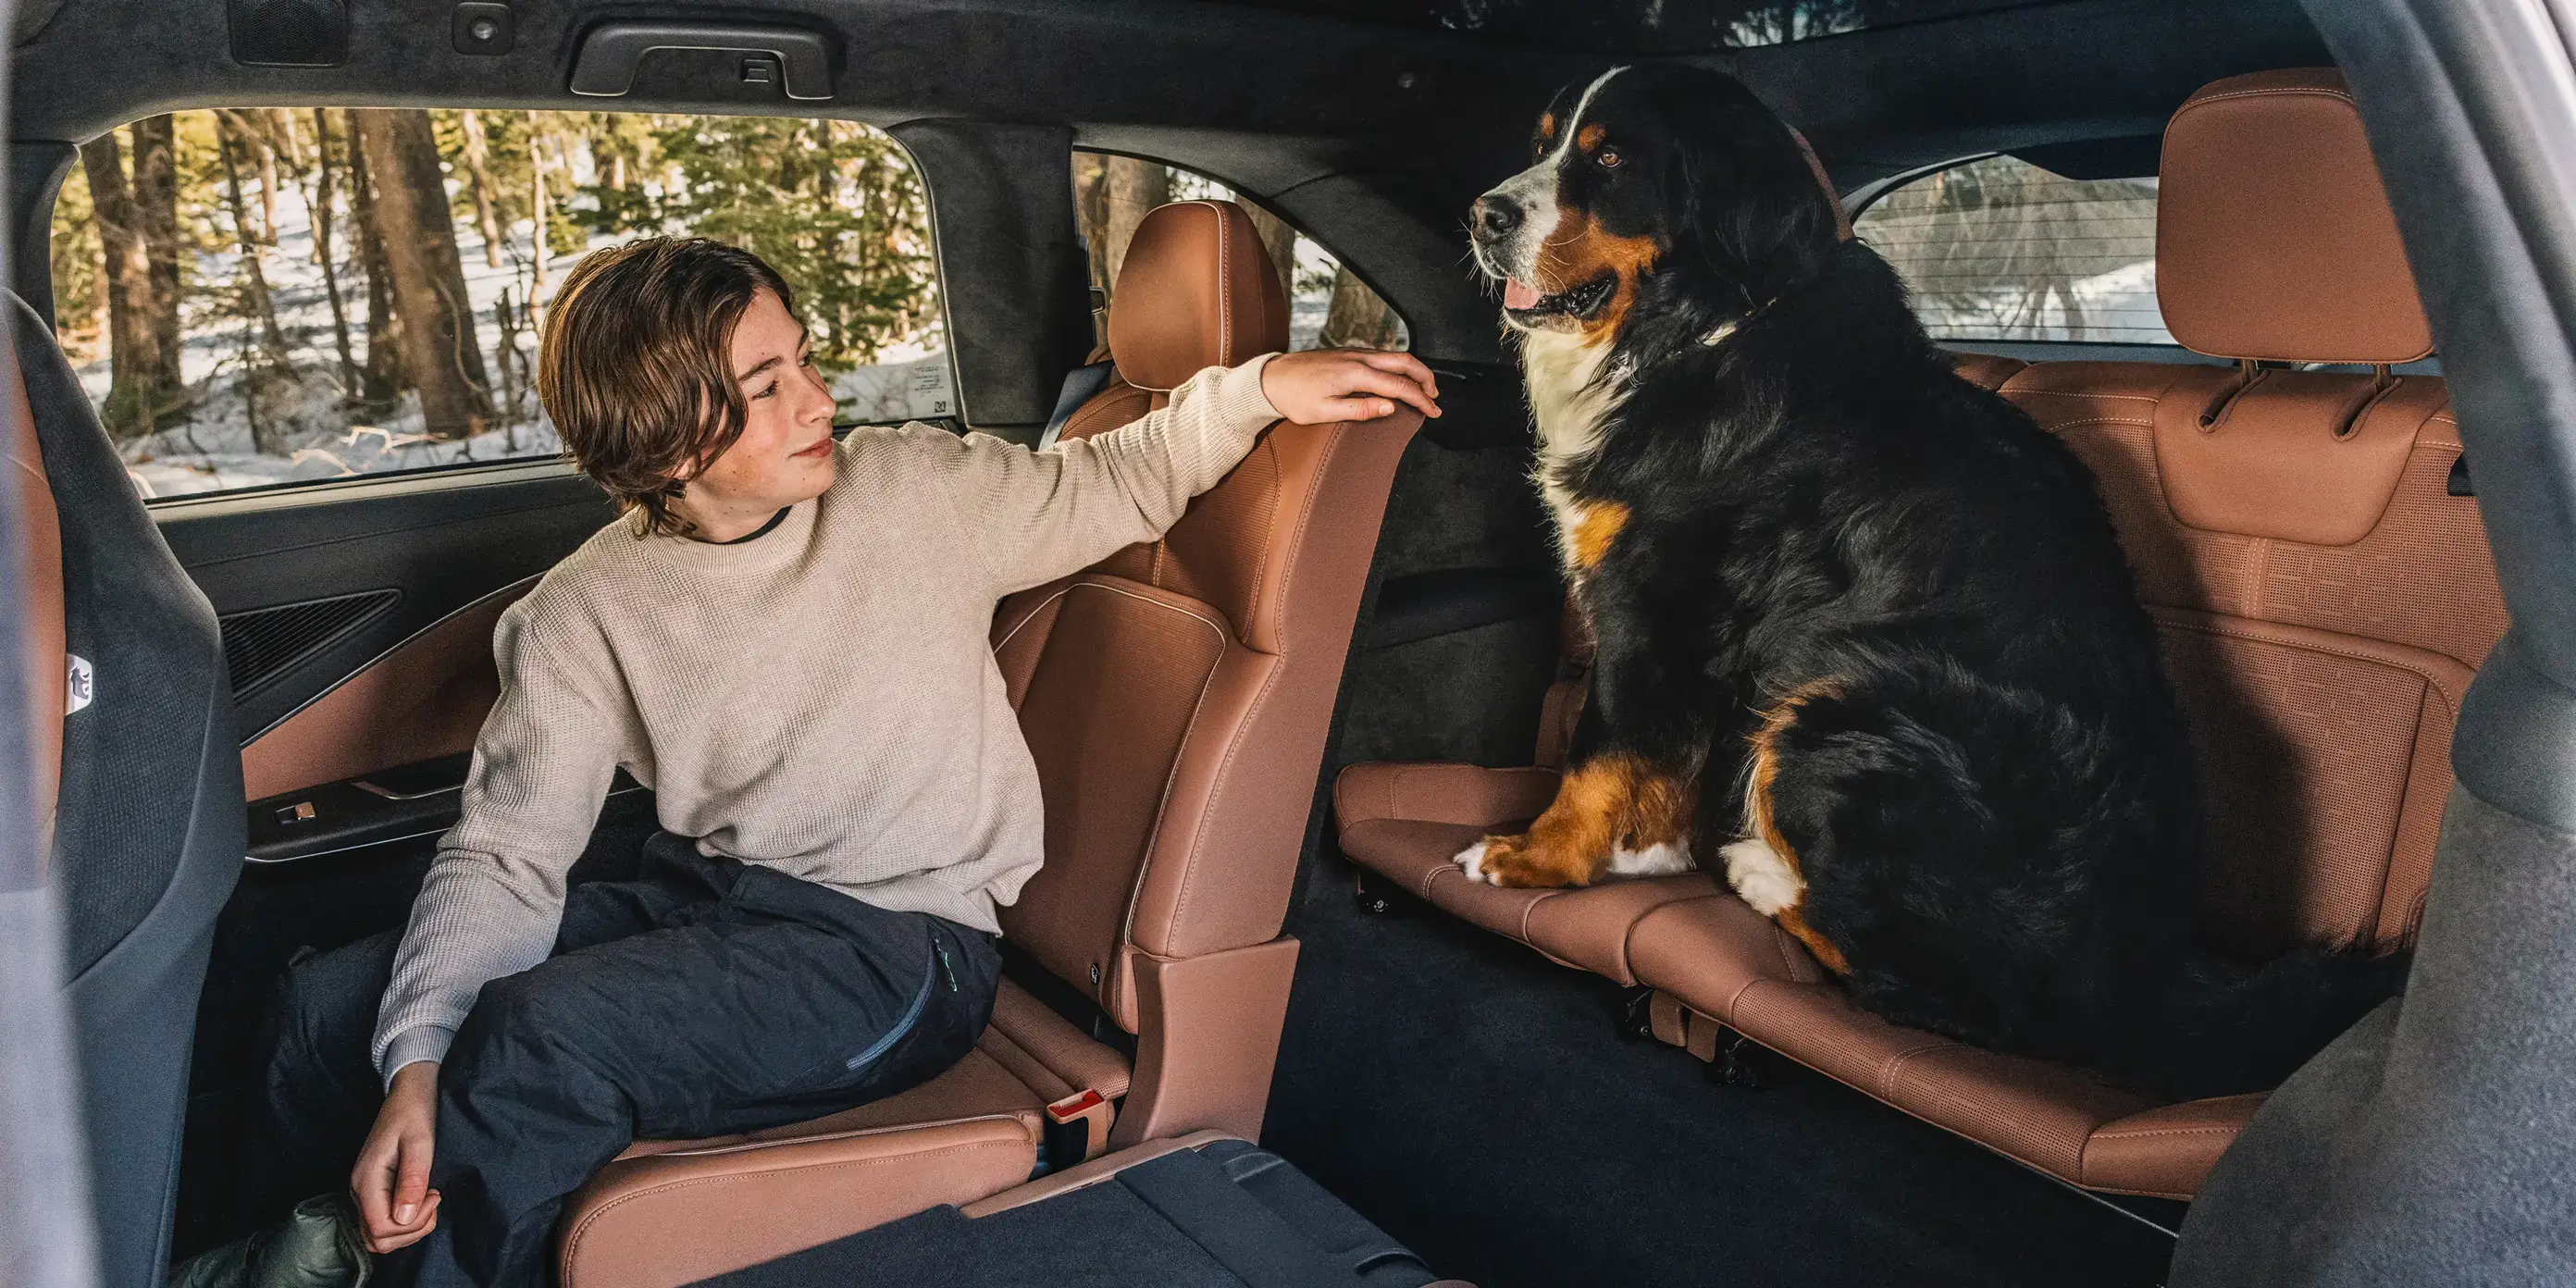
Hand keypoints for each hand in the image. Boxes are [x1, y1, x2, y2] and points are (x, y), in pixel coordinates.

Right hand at [351, 1061, 442, 1253]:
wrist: (408, 1094)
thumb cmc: (415, 1114)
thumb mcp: (420, 1143)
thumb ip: (412, 1180)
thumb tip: (403, 1219)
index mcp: (366, 1180)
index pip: (380, 1228)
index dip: (411, 1224)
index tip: (434, 1195)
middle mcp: (358, 1191)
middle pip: (377, 1239)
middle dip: (411, 1230)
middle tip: (434, 1199)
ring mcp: (363, 1192)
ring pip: (378, 1235)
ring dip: (409, 1229)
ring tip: (429, 1199)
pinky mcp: (373, 1191)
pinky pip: (382, 1222)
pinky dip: (404, 1222)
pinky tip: (421, 1199)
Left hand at [1259, 349, 1440, 424]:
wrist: (1272, 378)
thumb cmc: (1295, 398)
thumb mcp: (1325, 412)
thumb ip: (1361, 409)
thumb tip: (1391, 407)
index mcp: (1355, 374)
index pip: (1399, 386)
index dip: (1420, 399)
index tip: (1433, 412)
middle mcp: (1359, 358)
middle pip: (1405, 362)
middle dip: (1426, 379)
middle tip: (1436, 398)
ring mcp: (1355, 352)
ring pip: (1396, 356)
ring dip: (1415, 371)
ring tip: (1424, 389)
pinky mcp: (1349, 353)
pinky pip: (1383, 356)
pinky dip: (1400, 367)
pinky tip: (1400, 379)